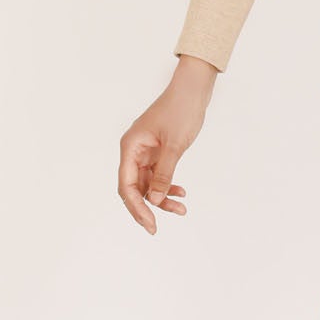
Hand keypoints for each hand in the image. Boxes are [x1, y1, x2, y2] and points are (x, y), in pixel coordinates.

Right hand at [118, 56, 216, 233]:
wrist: (193, 90)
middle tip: (156, 228)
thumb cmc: (181, 111)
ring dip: (162, 198)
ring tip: (182, 209)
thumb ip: (164, 173)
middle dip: (146, 208)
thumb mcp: (175, 145)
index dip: (135, 207)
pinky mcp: (158, 151)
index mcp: (130, 147)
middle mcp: (134, 151)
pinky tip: (181, 193)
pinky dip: (168, 185)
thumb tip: (154, 199)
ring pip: (148, 183)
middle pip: (133, 188)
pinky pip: (158, 175)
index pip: (126, 185)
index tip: (149, 224)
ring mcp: (146, 152)